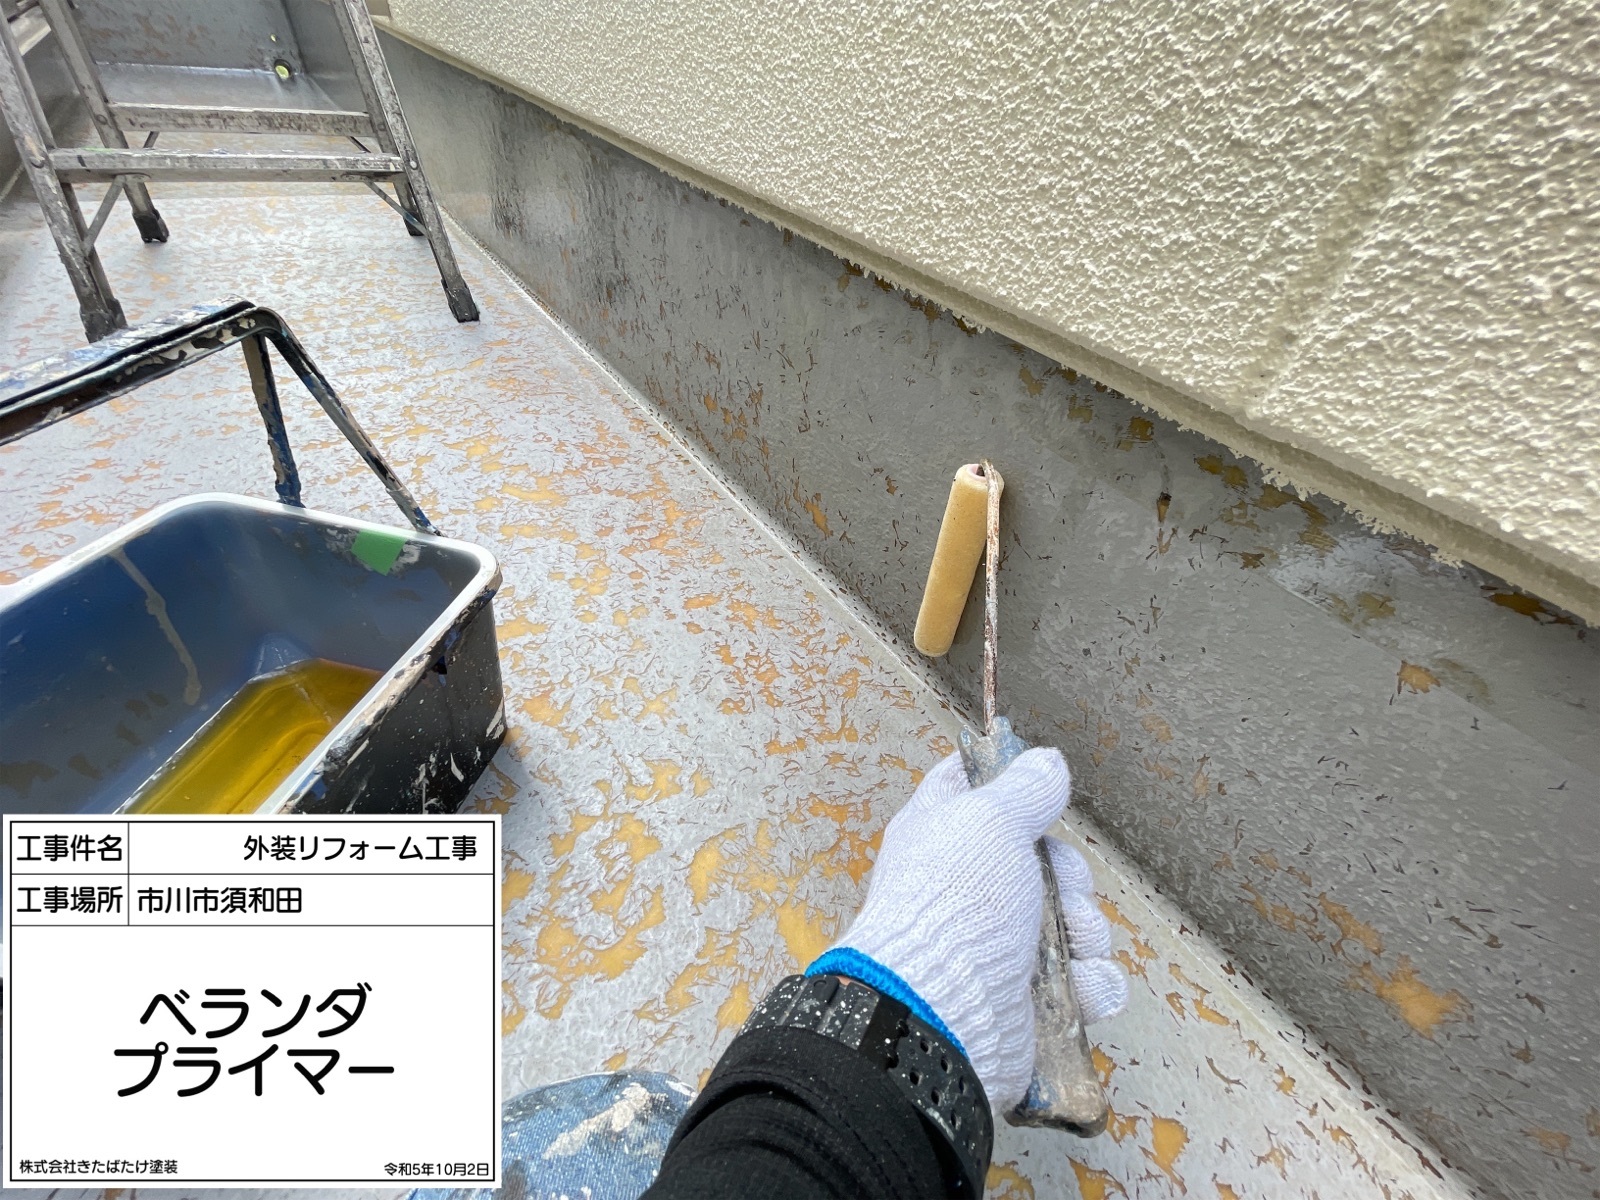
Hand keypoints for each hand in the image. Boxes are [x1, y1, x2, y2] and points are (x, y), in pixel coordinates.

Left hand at [812, 748, 1126, 1110]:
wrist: (946, 1013)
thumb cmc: (955, 905)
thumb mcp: (989, 822)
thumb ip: (1022, 789)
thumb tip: (1044, 761)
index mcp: (941, 835)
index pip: (972, 788)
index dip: (1011, 783)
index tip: (1041, 790)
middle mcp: (967, 890)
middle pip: (1044, 863)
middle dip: (1071, 879)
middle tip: (1064, 894)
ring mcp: (997, 948)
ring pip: (1072, 924)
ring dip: (1088, 934)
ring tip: (1075, 946)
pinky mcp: (1028, 1002)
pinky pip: (1082, 983)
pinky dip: (1090, 986)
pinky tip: (1079, 987)